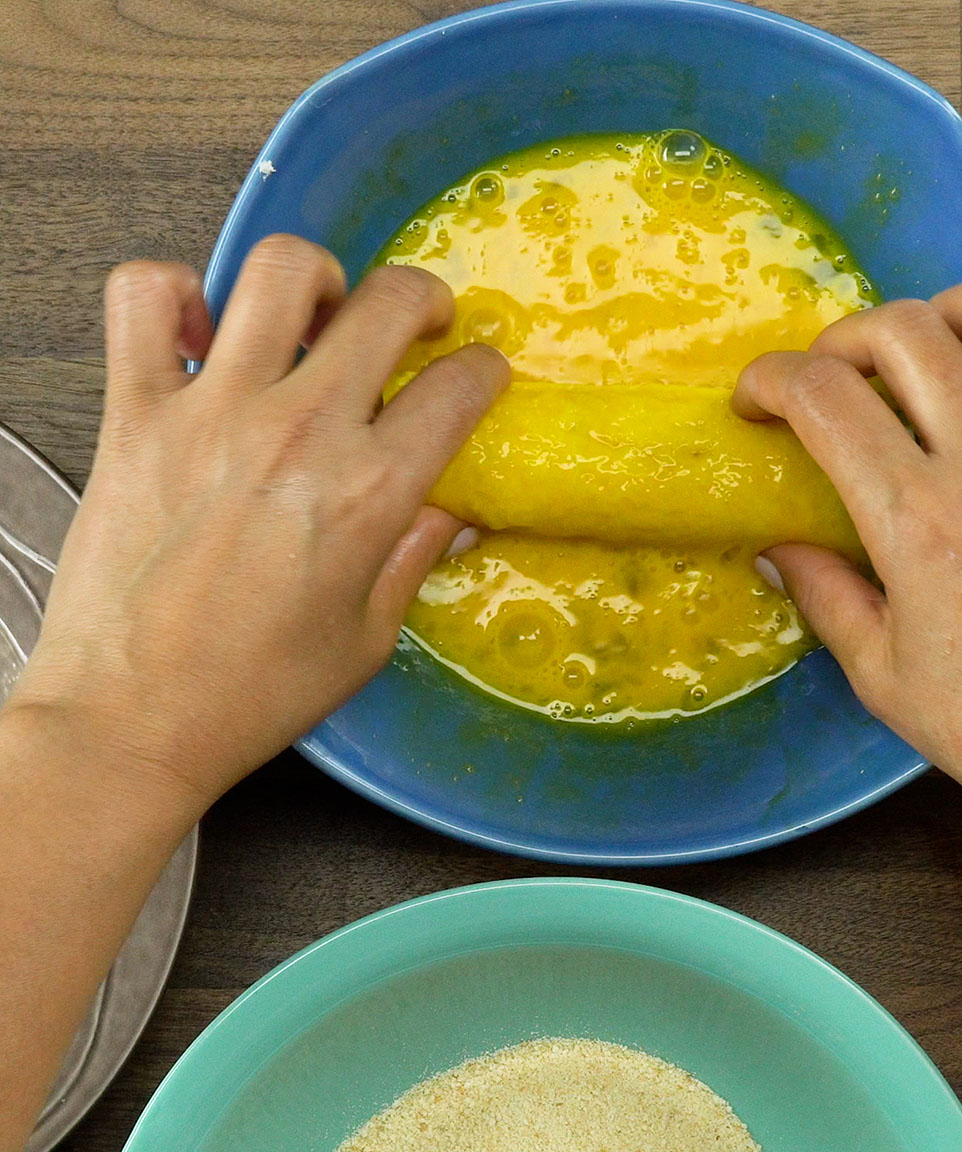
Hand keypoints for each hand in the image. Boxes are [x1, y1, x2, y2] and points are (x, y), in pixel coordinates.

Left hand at [7, 234, 508, 805]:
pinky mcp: (134, 412)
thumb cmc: (253, 693)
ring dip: (316, 278)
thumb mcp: (367, 638)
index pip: (456, 390)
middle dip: (424, 299)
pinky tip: (200, 331)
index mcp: (369, 493)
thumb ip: (414, 557)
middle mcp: (299, 433)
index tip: (479, 375)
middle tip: (419, 322)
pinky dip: (175, 291)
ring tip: (317, 310)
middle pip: (388, 304)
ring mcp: (211, 412)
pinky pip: (144, 296)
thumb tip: (452, 511)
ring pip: (278, 272)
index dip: (484, 371)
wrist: (130, 721)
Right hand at [735, 278, 961, 863]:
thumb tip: (777, 549)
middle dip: (845, 337)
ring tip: (935, 345)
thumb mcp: (884, 677)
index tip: (758, 399)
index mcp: (918, 522)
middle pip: (905, 333)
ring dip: (956, 309)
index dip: (771, 380)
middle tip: (833, 375)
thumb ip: (823, 596)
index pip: (825, 399)